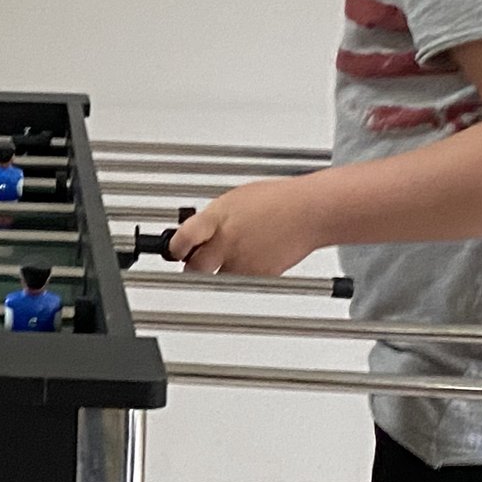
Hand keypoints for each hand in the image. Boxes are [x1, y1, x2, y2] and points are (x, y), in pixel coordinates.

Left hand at [166, 178, 323, 278]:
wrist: (309, 211)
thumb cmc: (276, 200)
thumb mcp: (233, 200)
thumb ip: (212, 219)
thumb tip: (195, 231)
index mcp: (218, 219)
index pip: (184, 237)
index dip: (174, 247)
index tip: (172, 250)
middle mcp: (227, 242)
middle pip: (195, 269)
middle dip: (190, 268)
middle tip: (192, 265)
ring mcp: (243, 262)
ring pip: (217, 279)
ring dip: (216, 273)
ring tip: (229, 258)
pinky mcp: (259, 276)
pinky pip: (240, 281)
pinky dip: (241, 274)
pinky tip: (252, 257)